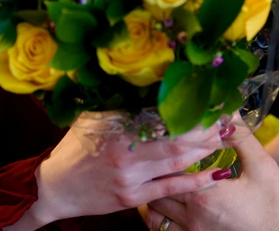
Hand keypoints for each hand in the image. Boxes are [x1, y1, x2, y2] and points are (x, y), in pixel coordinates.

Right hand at [5, 117, 229, 228]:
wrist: (53, 189)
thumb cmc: (74, 148)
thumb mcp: (92, 118)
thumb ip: (118, 104)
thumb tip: (143, 79)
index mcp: (118, 130)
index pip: (164, 117)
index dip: (191, 110)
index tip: (211, 100)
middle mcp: (127, 155)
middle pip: (178, 140)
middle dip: (206, 129)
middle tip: (226, 118)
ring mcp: (131, 179)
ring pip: (178, 164)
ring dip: (205, 151)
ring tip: (224, 138)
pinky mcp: (132, 199)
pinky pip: (170, 189)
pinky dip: (195, 182)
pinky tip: (216, 174)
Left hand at [145, 120, 278, 230]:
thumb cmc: (275, 203)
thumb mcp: (261, 164)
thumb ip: (240, 137)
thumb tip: (228, 113)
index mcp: (205, 194)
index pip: (170, 170)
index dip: (165, 154)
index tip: (167, 141)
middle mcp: (193, 216)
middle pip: (157, 192)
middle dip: (157, 174)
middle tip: (160, 159)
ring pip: (155, 216)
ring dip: (155, 198)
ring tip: (162, 182)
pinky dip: (161, 220)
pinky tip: (169, 207)